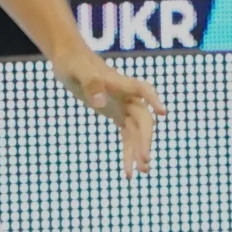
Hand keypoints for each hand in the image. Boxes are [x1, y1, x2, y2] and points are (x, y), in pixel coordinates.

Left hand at [51, 49, 167, 178]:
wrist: (69, 59)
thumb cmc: (72, 61)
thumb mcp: (76, 70)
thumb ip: (90, 83)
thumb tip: (99, 104)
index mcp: (121, 83)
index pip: (143, 89)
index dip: (153, 99)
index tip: (162, 113)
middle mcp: (128, 96)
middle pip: (143, 119)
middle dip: (145, 140)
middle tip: (145, 160)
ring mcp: (124, 106)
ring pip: (137, 132)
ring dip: (139, 151)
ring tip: (141, 173)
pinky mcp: (116, 114)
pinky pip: (127, 135)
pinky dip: (128, 152)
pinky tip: (128, 171)